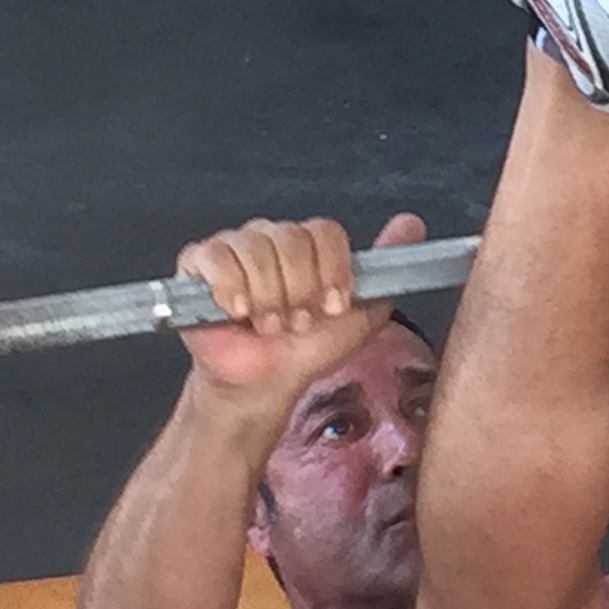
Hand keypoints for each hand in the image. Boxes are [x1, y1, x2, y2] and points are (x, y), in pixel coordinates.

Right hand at [174, 211, 426, 410]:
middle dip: (298, 290)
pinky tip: (238, 311)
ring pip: (256, 248)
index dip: (330, 272)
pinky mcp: (198, 262)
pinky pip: (216, 256)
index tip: (330, 307)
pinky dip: (231, 287)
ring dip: (268, 297)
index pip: (324, 231)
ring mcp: (234, 246)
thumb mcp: (360, 314)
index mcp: (308, 244)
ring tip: (268, 325)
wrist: (264, 384)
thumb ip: (387, 268)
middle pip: (292, 238)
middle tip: (295, 322)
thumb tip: (410, 225)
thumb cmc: (306, 350)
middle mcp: (271, 237)